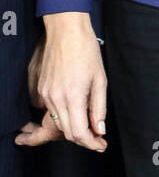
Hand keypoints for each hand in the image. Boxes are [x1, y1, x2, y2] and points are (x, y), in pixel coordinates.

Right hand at [15, 13, 107, 151]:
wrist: (65, 31)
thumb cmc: (86, 51)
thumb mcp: (100, 79)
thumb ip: (99, 107)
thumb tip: (99, 130)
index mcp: (73, 96)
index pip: (79, 133)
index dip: (91, 143)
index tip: (100, 145)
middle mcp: (55, 99)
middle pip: (66, 132)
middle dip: (82, 138)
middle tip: (97, 138)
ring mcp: (45, 94)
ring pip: (57, 123)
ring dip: (71, 128)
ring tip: (87, 126)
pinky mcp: (40, 89)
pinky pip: (50, 111)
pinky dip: (62, 116)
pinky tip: (73, 110)